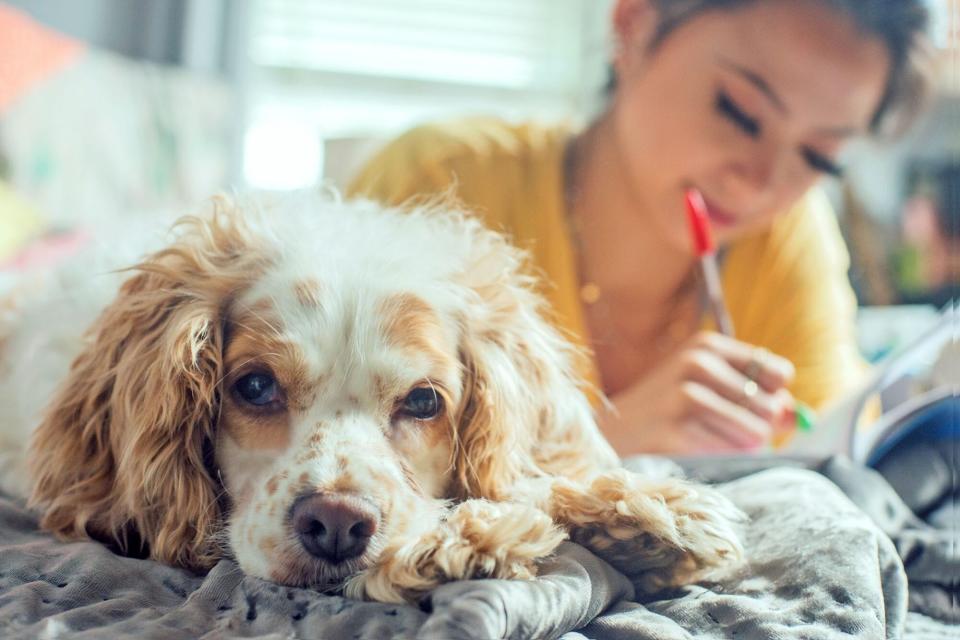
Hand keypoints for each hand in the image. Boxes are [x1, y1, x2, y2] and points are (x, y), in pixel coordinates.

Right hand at [600, 331, 795, 454]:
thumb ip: (758, 398)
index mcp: (707, 347)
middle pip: (772, 407)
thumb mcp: (708, 388)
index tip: (748, 407)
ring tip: (702, 439)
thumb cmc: (668, 411)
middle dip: (756, 427)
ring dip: (737, 446)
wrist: (610, 434)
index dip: (771, 397)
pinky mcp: (675, 434)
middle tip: (718, 429)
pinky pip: (729, 455)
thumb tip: (796, 414)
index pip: (778, 373)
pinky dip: (719, 460)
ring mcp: (683, 399)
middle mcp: (696, 364)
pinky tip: (690, 451)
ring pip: (755, 434)